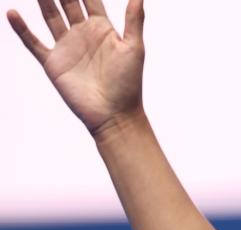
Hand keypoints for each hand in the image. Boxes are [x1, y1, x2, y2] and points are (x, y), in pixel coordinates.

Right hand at [7, 0, 145, 135]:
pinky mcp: (53, 62)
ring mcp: (66, 47)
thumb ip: (134, 20)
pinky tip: (13, 13)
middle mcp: (82, 34)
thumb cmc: (128, 83)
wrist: (114, 114)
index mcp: (102, 28)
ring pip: (50, 15)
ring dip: (43, 0)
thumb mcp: (133, 48)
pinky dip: (22, 29)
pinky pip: (33, 42)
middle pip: (67, 2)